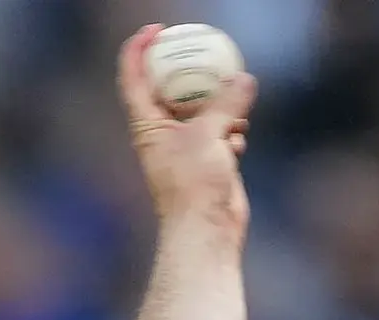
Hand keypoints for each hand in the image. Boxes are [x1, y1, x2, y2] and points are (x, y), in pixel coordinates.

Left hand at [117, 25, 255, 236]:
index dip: (140, 48)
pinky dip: (233, 132)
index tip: (158, 29)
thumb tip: (244, 79)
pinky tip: (238, 142)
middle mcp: (163, 133)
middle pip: (172, 88)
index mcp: (146, 124)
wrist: (207, 231)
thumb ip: (225, 104)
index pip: (134, 77)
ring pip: (204, 110)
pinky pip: (223, 132)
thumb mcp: (207, 135)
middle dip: (191, 70)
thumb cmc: (194, 185)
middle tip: (209, 50)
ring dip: (222, 105)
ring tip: (234, 107)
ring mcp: (187, 147)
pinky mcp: (209, 160)